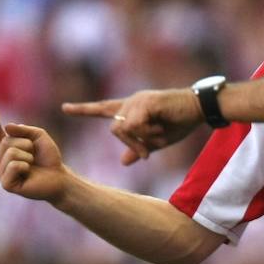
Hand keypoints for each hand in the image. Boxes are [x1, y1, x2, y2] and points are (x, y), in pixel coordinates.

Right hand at [0, 111, 66, 201]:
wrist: (59, 177)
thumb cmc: (49, 158)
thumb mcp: (39, 136)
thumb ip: (24, 129)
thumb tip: (6, 128)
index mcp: (7, 149)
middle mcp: (1, 161)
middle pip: (6, 142)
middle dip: (25, 144)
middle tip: (35, 155)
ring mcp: (2, 173)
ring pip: (10, 153)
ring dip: (27, 156)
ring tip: (32, 165)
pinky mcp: (6, 184)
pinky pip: (13, 165)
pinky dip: (25, 166)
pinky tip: (28, 172)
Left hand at [61, 87, 202, 164]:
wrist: (198, 108)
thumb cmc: (180, 123)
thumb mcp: (157, 141)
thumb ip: (140, 149)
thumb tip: (123, 162)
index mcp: (131, 109)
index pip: (102, 109)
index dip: (83, 110)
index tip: (65, 109)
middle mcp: (130, 102)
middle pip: (115, 130)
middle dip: (131, 145)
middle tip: (146, 154)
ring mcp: (137, 101)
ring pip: (123, 129)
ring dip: (140, 140)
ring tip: (158, 136)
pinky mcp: (146, 102)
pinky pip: (134, 125)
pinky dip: (146, 133)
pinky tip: (159, 129)